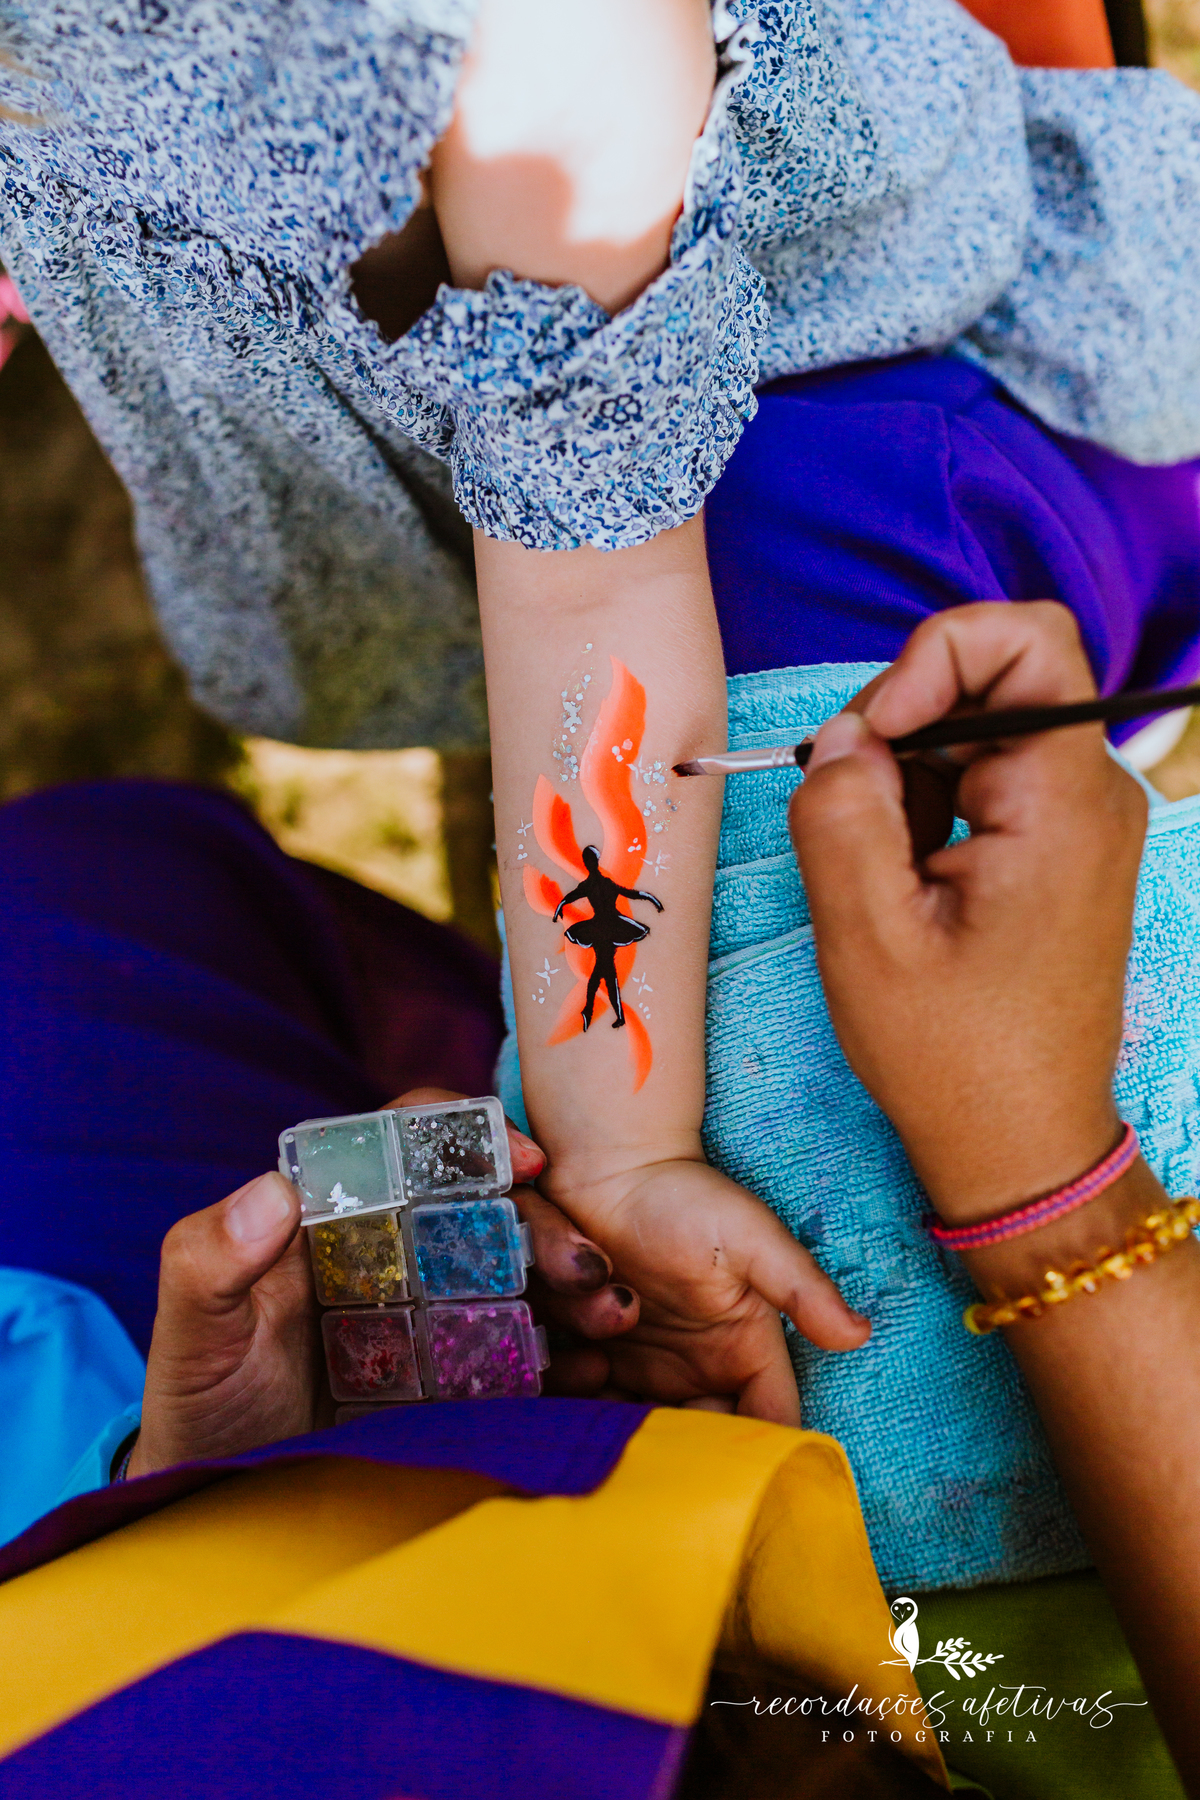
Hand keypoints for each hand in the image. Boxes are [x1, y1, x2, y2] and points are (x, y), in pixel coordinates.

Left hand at [128, 1090, 626, 1475]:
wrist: (222, 1498)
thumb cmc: (202, 1400)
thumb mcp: (192, 1334)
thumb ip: (208, 1261)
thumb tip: (270, 1190)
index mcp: (339, 1211)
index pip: (411, 1141)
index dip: (471, 1135)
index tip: (525, 1160)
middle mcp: (398, 1245)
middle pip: (487, 1207)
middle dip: (549, 1227)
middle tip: (590, 1273)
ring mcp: (437, 1308)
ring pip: (522, 1271)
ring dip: (578, 1286)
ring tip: (613, 1322)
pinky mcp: (463, 1371)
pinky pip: (528, 1347)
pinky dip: (570, 1353)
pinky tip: (597, 1373)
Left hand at [538, 1155, 870, 1423]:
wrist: (611, 1170)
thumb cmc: (687, 1197)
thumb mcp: (752, 1237)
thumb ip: (802, 1289)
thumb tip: (858, 1334)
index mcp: (744, 1353)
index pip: (762, 1424)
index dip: (740, 1446)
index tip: (705, 1434)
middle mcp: (697, 1374)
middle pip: (693, 1446)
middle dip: (665, 1440)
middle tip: (634, 1407)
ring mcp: (645, 1372)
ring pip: (635, 1431)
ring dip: (614, 1410)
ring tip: (600, 1358)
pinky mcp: (599, 1361)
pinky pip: (589, 1404)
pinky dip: (579, 1394)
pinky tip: (573, 1355)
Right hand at [788, 601, 1147, 1224]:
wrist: (1021, 1144)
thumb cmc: (954, 1057)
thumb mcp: (866, 936)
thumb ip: (841, 813)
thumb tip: (841, 739)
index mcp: (1063, 803)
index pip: (1027, 638)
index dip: (934, 656)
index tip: (873, 736)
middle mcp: (1088, 794)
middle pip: (988, 678)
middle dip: (899, 724)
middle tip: (853, 810)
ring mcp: (1075, 819)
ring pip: (970, 729)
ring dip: (904, 777)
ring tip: (882, 872)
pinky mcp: (1053, 844)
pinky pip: (976, 779)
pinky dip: (922, 811)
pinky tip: (904, 884)